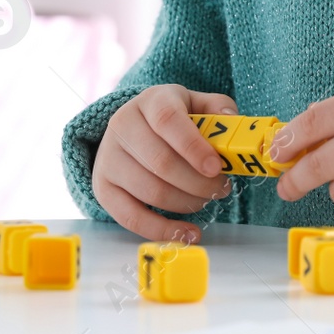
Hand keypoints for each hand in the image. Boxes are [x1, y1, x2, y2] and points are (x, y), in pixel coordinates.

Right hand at [91, 84, 236, 242]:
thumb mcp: (194, 104)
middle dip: (198, 182)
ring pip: (152, 191)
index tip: (216, 167)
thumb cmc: (173, 120)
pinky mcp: (103, 188)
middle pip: (161, 162)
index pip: (168, 120)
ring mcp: (109, 158)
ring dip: (187, 203)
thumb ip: (217, 109)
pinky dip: (163, 231)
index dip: (193, 146)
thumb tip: (230, 120)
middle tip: (221, 188)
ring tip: (205, 199)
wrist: (132, 129)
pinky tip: (188, 232)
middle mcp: (122, 126)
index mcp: (150, 101)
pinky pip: (132, 217)